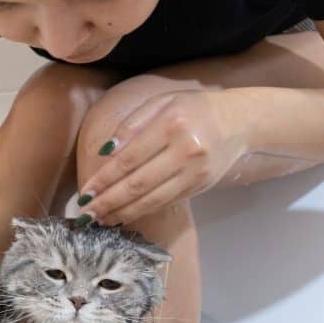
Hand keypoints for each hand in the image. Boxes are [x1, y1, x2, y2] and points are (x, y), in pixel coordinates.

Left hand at [77, 90, 248, 226]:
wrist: (239, 121)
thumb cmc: (192, 109)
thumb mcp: (160, 103)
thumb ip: (131, 125)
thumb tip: (104, 152)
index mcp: (171, 124)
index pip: (129, 159)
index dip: (104, 179)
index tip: (85, 193)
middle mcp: (185, 150)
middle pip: (138, 183)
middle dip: (108, 202)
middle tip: (86, 215)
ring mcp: (195, 172)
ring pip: (151, 199)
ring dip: (122, 212)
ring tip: (100, 219)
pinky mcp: (200, 186)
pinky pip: (164, 202)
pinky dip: (141, 211)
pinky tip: (123, 215)